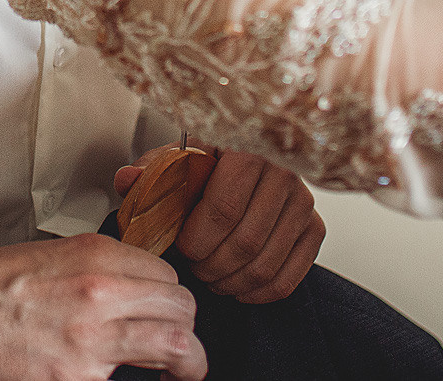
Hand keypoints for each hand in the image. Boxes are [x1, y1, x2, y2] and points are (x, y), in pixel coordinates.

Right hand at [0, 235, 205, 380]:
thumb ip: (90, 272)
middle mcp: (100, 292)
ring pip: (176, 347)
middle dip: (183, 331)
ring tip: (175, 374)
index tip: (162, 315)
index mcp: (93, 255)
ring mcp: (89, 341)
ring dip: (183, 362)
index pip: (166, 277)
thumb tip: (122, 292)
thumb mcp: (42, 255)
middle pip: (181, 309)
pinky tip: (117, 380)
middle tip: (175, 349)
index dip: (167, 301)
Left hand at [114, 146, 323, 304]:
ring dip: (231, 283)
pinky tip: (237, 285)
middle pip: (245, 242)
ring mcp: (303, 201)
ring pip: (265, 264)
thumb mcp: (176, 159)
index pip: (223, 209)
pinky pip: (288, 277)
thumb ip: (150, 171)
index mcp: (246, 148)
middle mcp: (283, 172)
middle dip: (210, 267)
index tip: (181, 246)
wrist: (248, 158)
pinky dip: (258, 292)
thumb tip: (128, 180)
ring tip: (212, 277)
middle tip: (194, 267)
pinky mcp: (314, 227)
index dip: (196, 239)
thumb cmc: (208, 163)